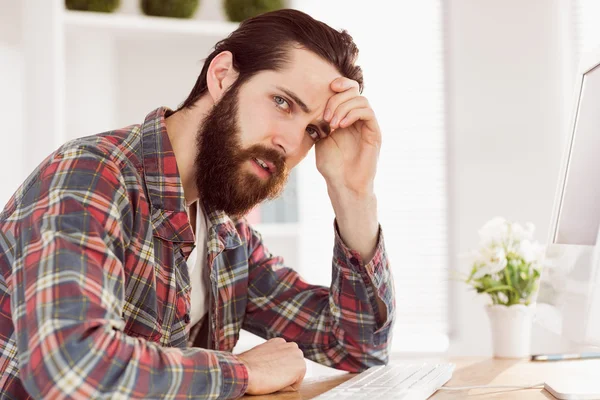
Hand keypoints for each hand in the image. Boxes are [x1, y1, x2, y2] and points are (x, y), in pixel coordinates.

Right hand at [237, 337, 306, 394]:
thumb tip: (269, 367)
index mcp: (280, 343)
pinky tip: (275, 383)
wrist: (244, 371)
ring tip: (271, 379)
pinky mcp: (300, 367)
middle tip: (269, 377)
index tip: (266, 372)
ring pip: (295, 376)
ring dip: (285, 380)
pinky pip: (295, 385)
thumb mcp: (259, 356)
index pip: (285, 362)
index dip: (275, 371)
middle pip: (292, 368)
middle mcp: (291, 346)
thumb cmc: (246, 367)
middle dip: (284, 374)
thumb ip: (269, 356)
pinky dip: (287, 388)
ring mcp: (297, 355)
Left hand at [316, 77, 380, 195]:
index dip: (339, 84)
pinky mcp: (374, 133)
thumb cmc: (331, 165)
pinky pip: (368, 113)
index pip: (347, 90)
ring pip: (361, 100)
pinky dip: (353, 114)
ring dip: (343, 108)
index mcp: (346, 116)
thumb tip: (314, 102)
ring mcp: (367, 125)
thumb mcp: (320, 137)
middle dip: (337, 98)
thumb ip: (321, 119)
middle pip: (354, 91)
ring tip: (332, 124)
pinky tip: (341, 125)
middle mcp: (358, 118)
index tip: (326, 88)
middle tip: (326, 117)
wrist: (342, 184)